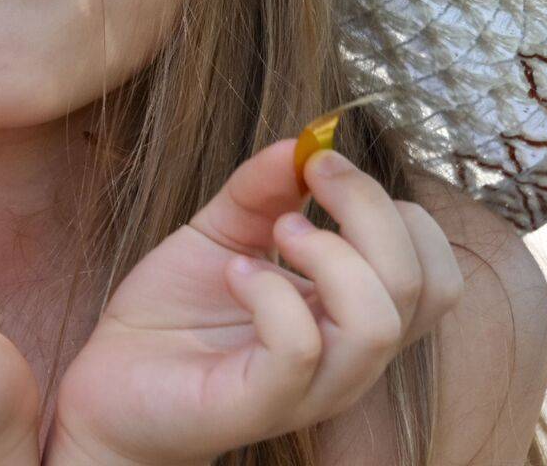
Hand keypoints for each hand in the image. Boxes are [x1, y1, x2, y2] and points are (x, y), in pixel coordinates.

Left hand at [46, 139, 463, 465]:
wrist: (111, 381)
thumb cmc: (175, 314)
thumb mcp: (221, 230)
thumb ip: (263, 189)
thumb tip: (306, 140)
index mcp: (353, 315)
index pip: (435, 272)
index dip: (394, 206)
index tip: (324, 166)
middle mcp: (348, 358)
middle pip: (422, 286)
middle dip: (369, 208)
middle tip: (310, 178)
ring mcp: (311, 388)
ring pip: (377, 323)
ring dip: (328, 254)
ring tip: (276, 231)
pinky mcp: (261, 405)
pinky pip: (300, 347)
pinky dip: (271, 292)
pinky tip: (235, 273)